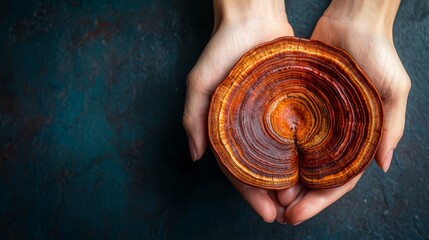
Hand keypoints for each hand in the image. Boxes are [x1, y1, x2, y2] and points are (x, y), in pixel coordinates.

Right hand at [183, 0, 293, 222]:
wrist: (252, 18)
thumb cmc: (221, 48)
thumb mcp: (199, 83)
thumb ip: (193, 118)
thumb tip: (193, 156)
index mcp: (226, 128)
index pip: (237, 169)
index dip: (249, 193)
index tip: (266, 213)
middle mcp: (249, 127)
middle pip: (261, 169)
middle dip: (273, 194)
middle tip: (287, 213)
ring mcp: (270, 118)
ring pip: (281, 156)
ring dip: (290, 179)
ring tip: (303, 199)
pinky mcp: (290, 104)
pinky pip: (296, 133)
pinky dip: (303, 153)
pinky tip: (314, 168)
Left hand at [278, 0, 410, 224]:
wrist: (352, 20)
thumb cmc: (378, 53)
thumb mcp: (393, 89)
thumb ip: (390, 127)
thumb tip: (382, 166)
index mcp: (359, 138)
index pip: (340, 180)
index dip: (319, 202)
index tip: (295, 216)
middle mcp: (335, 135)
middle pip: (315, 176)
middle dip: (297, 197)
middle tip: (276, 211)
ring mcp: (316, 122)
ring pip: (298, 159)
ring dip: (284, 179)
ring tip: (265, 194)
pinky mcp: (299, 105)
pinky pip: (286, 133)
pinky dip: (276, 151)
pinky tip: (261, 163)